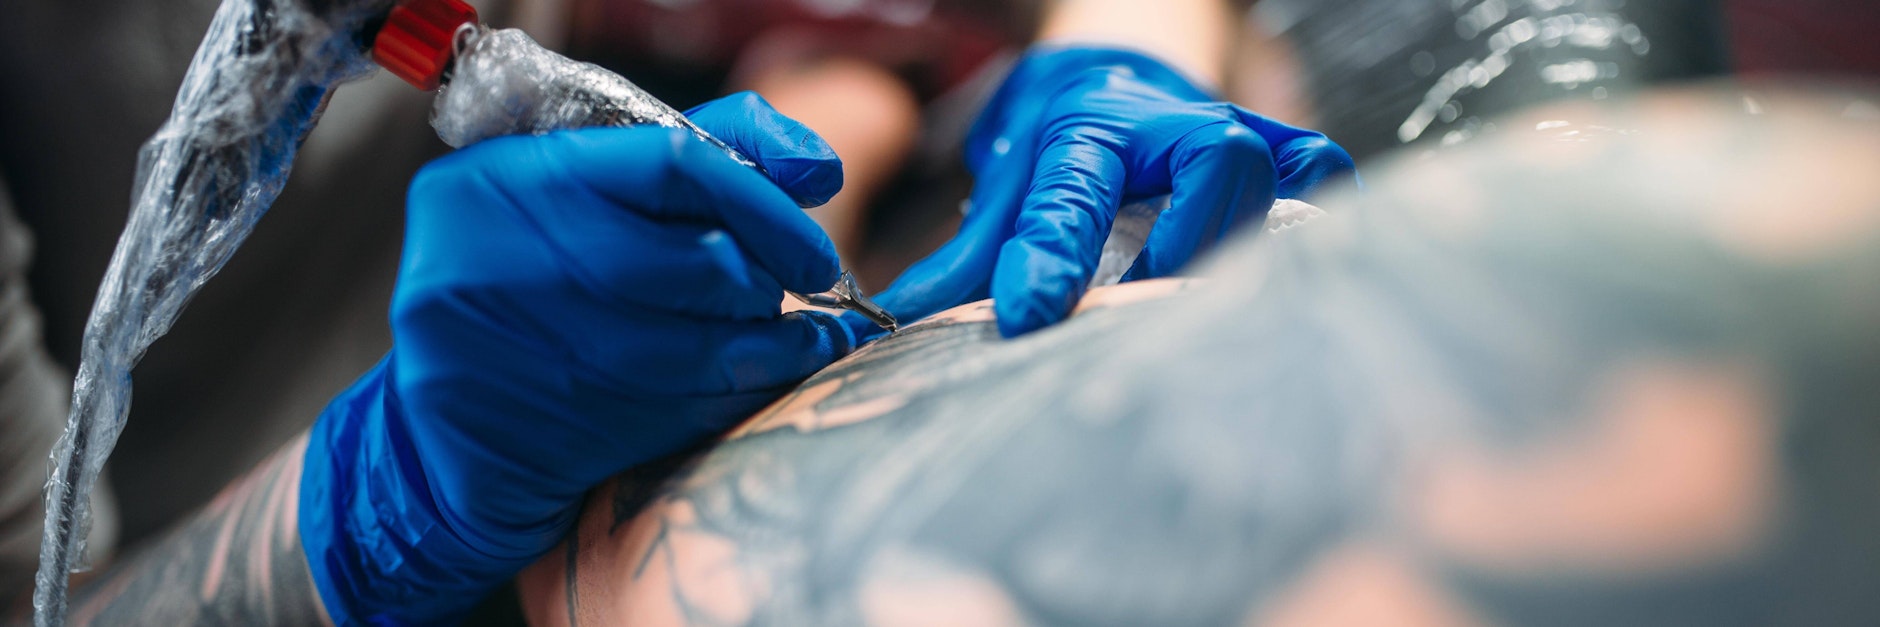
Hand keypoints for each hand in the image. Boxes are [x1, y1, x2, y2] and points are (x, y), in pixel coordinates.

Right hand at [298, 93, 849, 624]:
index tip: (812, 248)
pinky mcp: (525, 432)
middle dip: (767, 287)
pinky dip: (733, 400)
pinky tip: (753, 387)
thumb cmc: (531, 293)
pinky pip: (674, 412)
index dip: (766, 206)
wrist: (430, 436)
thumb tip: (816, 167)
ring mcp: (501, 349)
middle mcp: (489, 252)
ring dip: (769, 350)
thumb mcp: (587, 201)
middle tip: (789, 299)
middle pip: (698, 262)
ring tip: (793, 345)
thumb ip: (700, 159)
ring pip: (697, 348)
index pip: (674, 161)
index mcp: (505, 175)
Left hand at [866, 46, 1354, 337]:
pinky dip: (1314, 222)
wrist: (1118, 70)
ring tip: (1198, 314)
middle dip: (1187, 245)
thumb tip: (899, 324)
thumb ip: (964, 256)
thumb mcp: (1007, 180)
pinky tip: (1278, 272)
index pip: (1075, 192)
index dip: (1051, 256)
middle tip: (1141, 311)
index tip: (1026, 316)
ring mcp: (1241, 132)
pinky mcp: (1285, 150)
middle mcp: (1177, 124)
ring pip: (1275, 180)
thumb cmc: (1062, 133)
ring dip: (1243, 252)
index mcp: (1092, 126)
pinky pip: (1322, 179)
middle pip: (1218, 166)